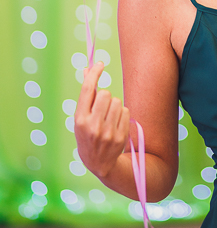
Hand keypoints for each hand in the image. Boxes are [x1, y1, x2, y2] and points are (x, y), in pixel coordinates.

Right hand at [74, 61, 129, 179]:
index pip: (88, 90)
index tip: (101, 63)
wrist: (99, 164)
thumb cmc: (88, 135)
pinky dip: (122, 114)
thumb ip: (86, 95)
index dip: (94, 74)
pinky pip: (126, 111)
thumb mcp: (81, 117)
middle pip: (106, 94)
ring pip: (117, 101)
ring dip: (115, 106)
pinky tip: (116, 125)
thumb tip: (87, 68)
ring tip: (109, 118)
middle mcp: (92, 126)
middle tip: (102, 108)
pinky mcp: (120, 136)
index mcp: (79, 120)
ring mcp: (107, 132)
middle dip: (105, 96)